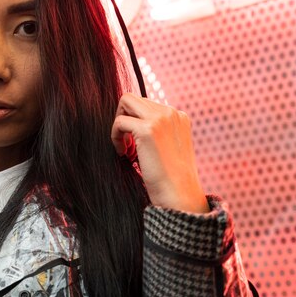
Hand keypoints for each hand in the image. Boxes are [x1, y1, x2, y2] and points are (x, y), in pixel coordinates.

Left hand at [111, 93, 208, 212]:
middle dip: (124, 119)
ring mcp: (160, 119)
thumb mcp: (169, 147)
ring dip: (119, 125)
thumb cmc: (172, 178)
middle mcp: (171, 113)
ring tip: (125, 149)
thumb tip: (131, 124)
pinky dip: (115, 137)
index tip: (136, 146)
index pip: (147, 105)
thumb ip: (157, 131)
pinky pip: (119, 122)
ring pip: (125, 102)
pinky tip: (124, 154)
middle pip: (134, 99)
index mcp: (179, 116)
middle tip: (127, 145)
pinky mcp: (147, 129)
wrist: (180, 196)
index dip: (135, 123)